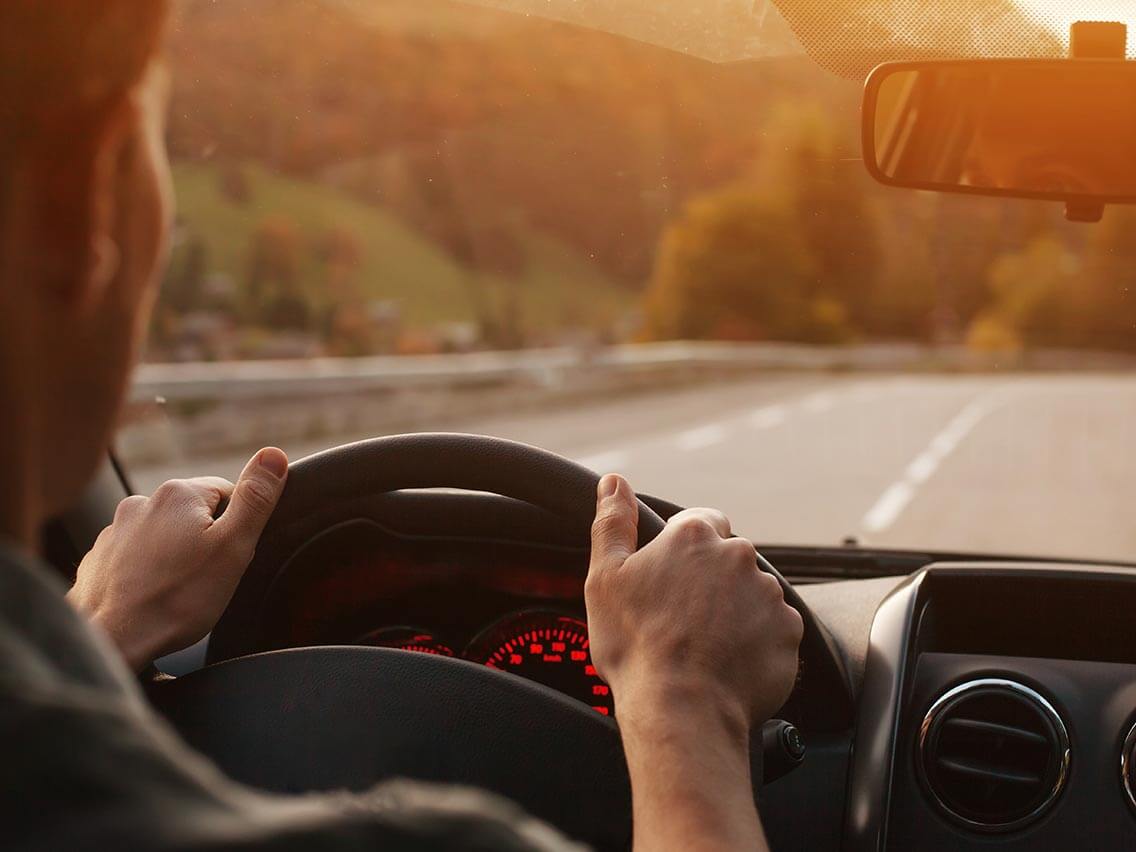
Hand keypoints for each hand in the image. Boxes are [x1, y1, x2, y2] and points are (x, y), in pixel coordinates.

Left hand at [67, 447, 288, 671]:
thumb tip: (274, 455)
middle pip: (195, 514)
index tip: (229, 558)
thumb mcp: (233, 547)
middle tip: (207, 578)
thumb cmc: (177, 599)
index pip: (228, 494)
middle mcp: (142, 502)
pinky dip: (147, 571)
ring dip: (175, 556)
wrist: (112, 641)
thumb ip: (255, 499)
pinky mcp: (100, 558)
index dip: (237, 528)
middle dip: (206, 541)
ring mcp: (115, 530)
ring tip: (178, 591)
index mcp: (179, 493)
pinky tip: (153, 596)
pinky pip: (136, 556)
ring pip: (164, 535)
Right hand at [584, 473, 802, 851]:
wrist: (681, 709)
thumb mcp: (604, 578)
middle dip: (710, 582)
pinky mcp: (789, 633)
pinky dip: (756, 643)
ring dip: (734, 612)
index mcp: (695, 536)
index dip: (685, 548)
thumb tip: (613, 482)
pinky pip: (774, 631)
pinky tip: (728, 665)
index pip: (702, 520)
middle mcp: (740, 556)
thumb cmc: (635, 645)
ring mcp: (769, 594)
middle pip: (728, 559)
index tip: (672, 578)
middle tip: (682, 620)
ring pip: (752, 595)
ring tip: (704, 648)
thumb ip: (613, 522)